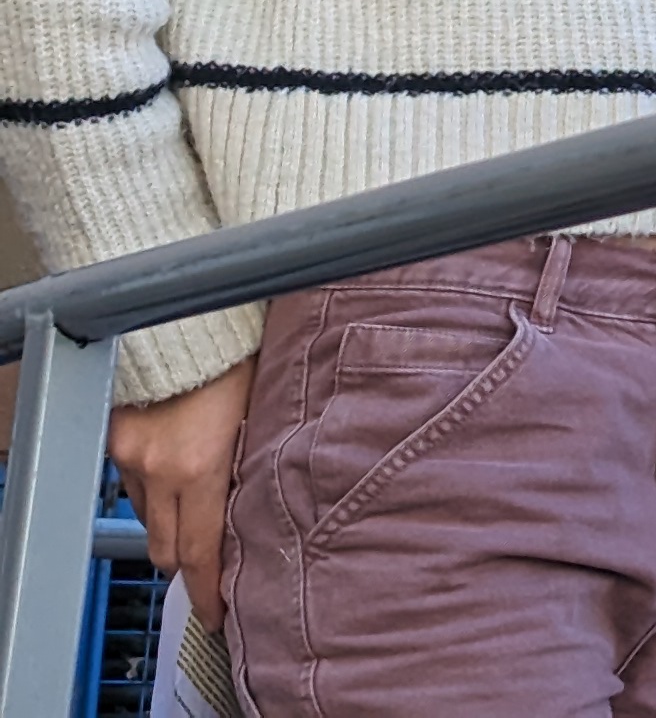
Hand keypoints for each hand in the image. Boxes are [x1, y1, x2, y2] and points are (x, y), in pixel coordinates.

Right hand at [108, 356, 253, 616]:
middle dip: (189, 566)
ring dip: (172, 523)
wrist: (193, 314)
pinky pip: (134, 482)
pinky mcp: (117, 437)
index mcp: (200, 467)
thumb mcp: (263, 417)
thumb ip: (255, 468)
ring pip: (149, 516)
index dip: (208, 592)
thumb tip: (261, 509)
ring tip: (201, 516)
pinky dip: (155, 488)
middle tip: (214, 574)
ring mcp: (131, 454)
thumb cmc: (244, 354)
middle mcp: (157, 468)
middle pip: (166, 548)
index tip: (217, 614)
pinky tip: (180, 472)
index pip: (200, 554)